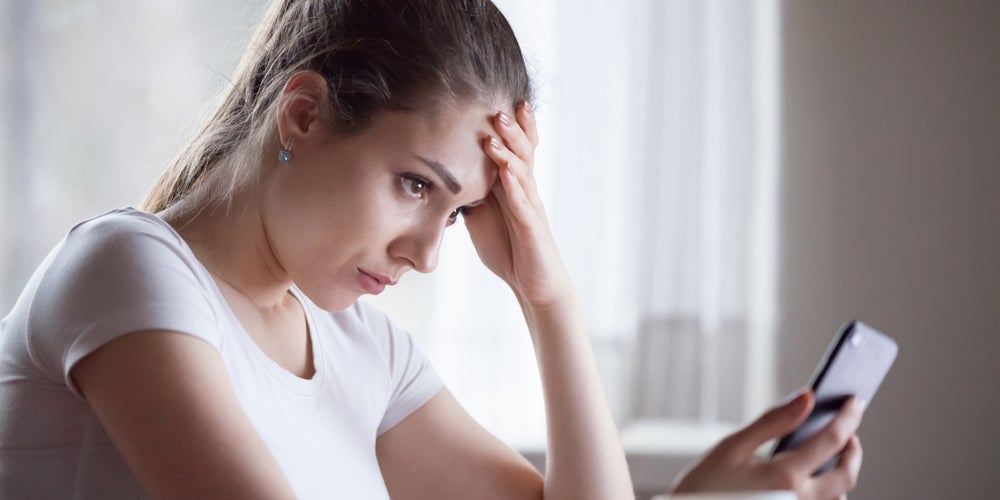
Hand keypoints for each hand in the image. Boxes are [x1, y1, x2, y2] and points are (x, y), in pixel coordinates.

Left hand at [464, 102, 570, 307]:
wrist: (533, 284)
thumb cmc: (509, 249)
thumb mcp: (481, 216)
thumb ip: (469, 194)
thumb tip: (443, 176)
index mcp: (513, 186)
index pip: (513, 149)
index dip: (509, 126)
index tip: (496, 98)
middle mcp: (525, 191)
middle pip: (522, 151)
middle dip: (512, 127)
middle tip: (498, 104)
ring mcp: (531, 208)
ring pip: (523, 171)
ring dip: (510, 149)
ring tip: (498, 129)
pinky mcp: (532, 228)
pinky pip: (523, 203)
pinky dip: (514, 186)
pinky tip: (505, 172)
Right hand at [671, 391, 864, 499]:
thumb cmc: (704, 486)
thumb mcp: (731, 447)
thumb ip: (773, 421)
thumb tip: (806, 398)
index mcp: (784, 476)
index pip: (831, 440)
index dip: (848, 417)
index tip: (855, 401)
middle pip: (846, 475)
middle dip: (854, 450)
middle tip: (849, 432)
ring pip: (838, 497)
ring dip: (840, 474)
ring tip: (828, 454)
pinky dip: (825, 493)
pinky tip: (810, 479)